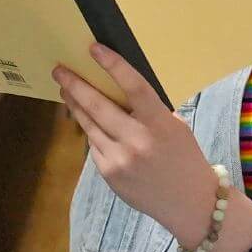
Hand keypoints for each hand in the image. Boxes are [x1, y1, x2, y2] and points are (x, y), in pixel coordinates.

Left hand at [56, 44, 216, 245]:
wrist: (190, 204)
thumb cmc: (185, 157)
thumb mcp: (175, 127)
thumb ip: (148, 110)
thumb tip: (118, 89)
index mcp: (159, 124)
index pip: (133, 87)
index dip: (113, 65)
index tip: (94, 48)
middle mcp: (137, 141)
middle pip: (98, 105)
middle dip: (75, 84)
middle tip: (60, 69)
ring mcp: (120, 159)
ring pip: (89, 124)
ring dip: (75, 104)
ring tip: (65, 89)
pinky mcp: (109, 174)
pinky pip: (94, 144)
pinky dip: (91, 130)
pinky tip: (87, 120)